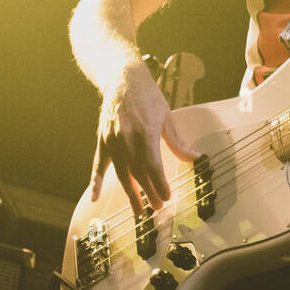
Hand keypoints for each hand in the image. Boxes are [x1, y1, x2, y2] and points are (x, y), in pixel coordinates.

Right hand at [90, 62, 198, 213]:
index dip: (159, 184)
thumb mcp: (167, 117)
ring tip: (139, 209)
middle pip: (138, 173)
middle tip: (157, 208)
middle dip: (148, 193)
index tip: (167, 197)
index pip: (153, 166)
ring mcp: (112, 141)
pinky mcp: (102, 140)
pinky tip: (94, 198)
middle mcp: (127, 139)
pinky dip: (95, 182)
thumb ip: (178, 142)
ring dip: (130, 193)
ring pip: (121, 173)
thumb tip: (194, 158)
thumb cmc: (148, 97)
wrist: (123, 80)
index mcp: (145, 133)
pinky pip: (99, 165)